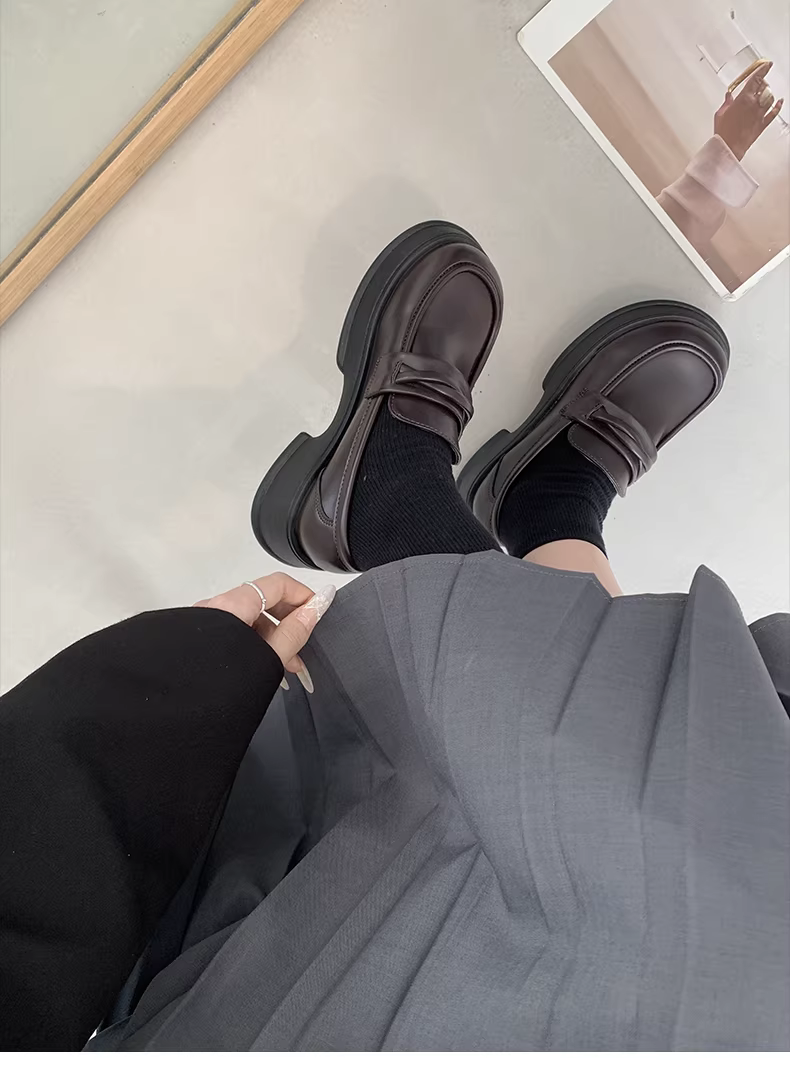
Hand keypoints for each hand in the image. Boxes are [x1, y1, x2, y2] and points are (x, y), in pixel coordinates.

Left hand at [194, 573, 335, 690]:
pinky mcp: (202, 640)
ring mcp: (205, 624)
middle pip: (264, 600)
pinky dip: (255, 643)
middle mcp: (214, 608)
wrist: (180, 714)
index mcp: (231, 606)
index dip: (303, 595)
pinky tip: (264, 666)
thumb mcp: (270, 657)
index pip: (278, 584)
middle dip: (289, 621)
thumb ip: (296, 629)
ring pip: (250, 619)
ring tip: (287, 667)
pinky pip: (235, 632)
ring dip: (274, 637)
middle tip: (304, 647)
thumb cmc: (219, 686)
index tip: (319, 612)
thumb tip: (319, 604)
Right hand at [714, 60, 783, 159]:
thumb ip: (726, 102)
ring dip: (768, 93)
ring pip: (770, 98)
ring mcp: (760, 114)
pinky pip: (774, 112)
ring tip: (765, 92)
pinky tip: (780, 101)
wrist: (728, 147)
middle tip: (760, 81)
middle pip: (764, 87)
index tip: (766, 65)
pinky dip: (778, 106)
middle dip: (762, 82)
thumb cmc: (723, 132)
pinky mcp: (763, 124)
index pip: (756, 79)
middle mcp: (754, 104)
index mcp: (743, 99)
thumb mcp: (720, 114)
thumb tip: (729, 96)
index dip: (763, 70)